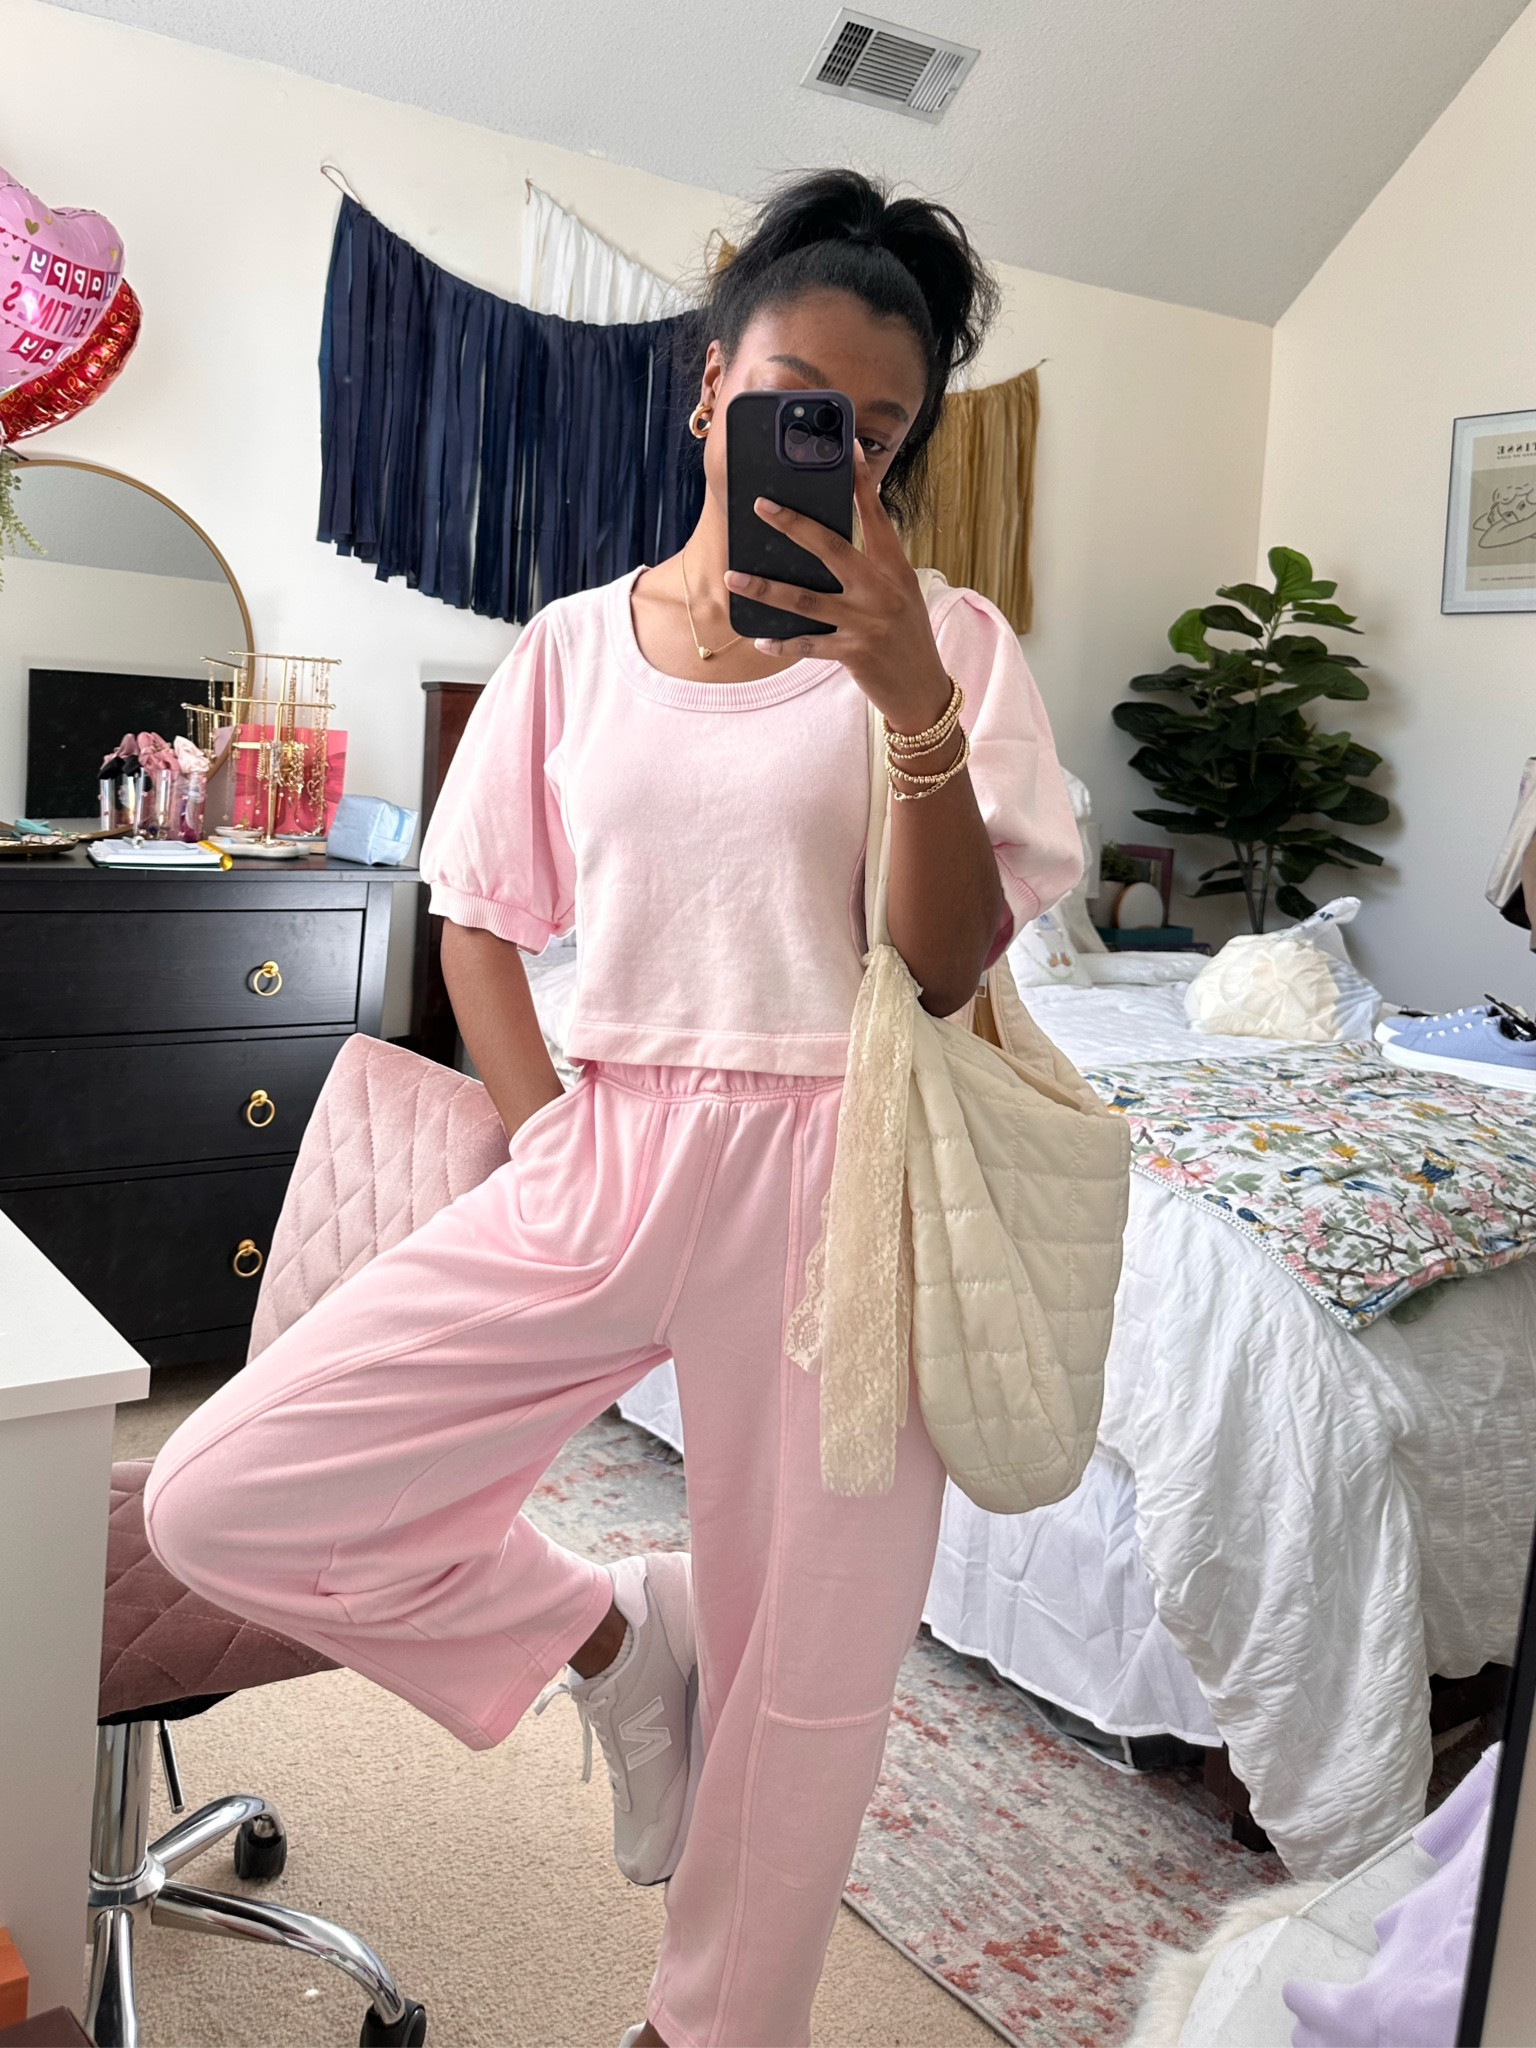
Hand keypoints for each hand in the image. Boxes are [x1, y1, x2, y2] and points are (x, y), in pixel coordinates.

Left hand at [722, 444, 950, 736]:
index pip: (877, 517)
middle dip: (793, 524)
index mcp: (896, 569)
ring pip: (805, 599)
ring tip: (734, 576)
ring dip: (765, 587)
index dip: (862, 482)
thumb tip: (832, 541)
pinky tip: (760, 639)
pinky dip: (782, 642)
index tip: (847, 448)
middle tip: (761, 505)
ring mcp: (866, 622)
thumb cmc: (908, 637)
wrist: (923, 689)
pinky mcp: (853, 653)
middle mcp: (881, 590)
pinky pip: (807, 644)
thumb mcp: (901, 593)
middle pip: (831, 548)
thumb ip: (875, 566)